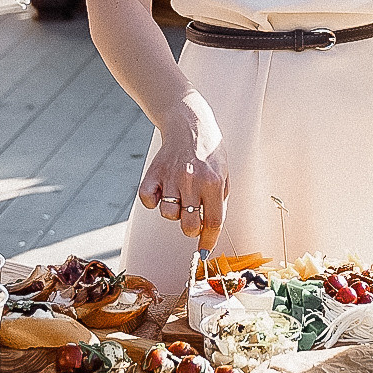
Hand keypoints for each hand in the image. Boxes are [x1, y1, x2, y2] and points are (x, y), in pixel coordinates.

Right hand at [136, 96, 227, 250]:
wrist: (188, 124)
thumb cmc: (208, 151)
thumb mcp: (224, 173)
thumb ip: (219, 200)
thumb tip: (210, 228)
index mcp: (213, 182)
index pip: (214, 222)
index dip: (209, 240)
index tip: (205, 249)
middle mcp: (192, 181)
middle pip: (189, 225)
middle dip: (192, 228)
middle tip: (193, 217)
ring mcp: (171, 177)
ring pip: (168, 215)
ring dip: (174, 213)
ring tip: (180, 198)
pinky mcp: (153, 173)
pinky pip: (147, 201)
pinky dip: (153, 202)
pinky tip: (162, 192)